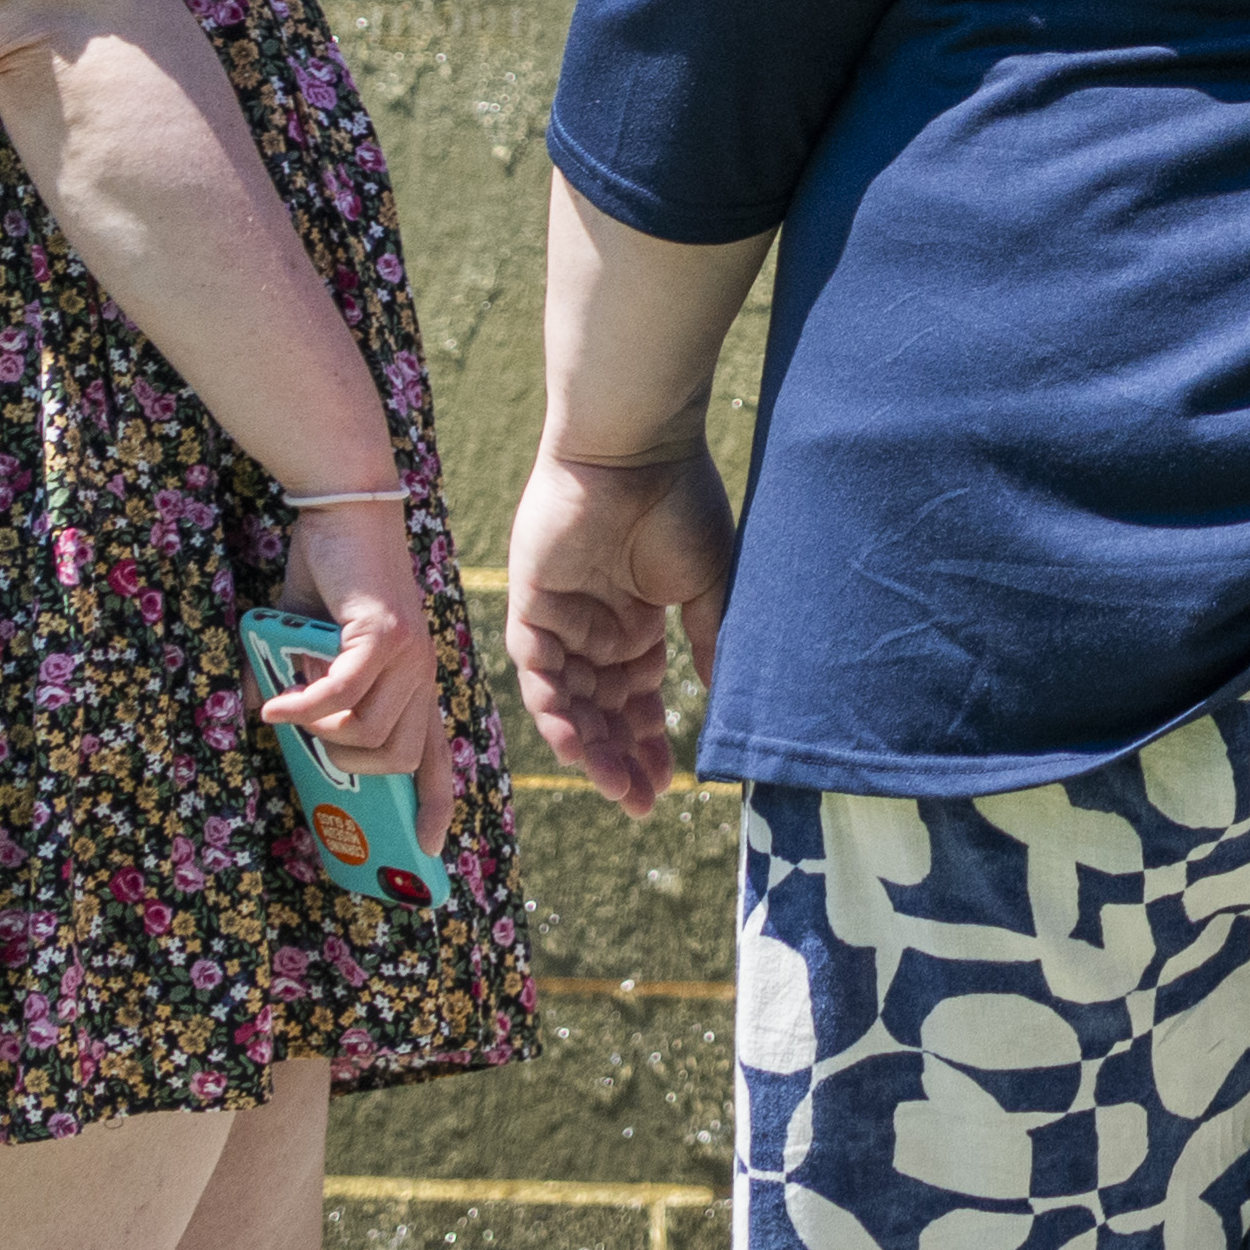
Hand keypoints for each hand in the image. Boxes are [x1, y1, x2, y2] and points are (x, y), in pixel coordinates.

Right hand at [270, 502, 442, 780]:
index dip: (434, 805)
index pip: (436, 757)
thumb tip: (254, 717)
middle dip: (347, 765)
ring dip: (322, 732)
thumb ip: (295, 685)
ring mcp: (409, 654)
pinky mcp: (385, 633)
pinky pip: (345, 693)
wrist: (344, 510)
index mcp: (414, 682)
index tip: (425, 848)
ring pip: (371, 732)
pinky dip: (305, 706)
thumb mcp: (311, 646)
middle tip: (309, 739)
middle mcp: (422, 673)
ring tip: (291, 708)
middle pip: (396, 758)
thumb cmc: (330, 577)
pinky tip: (275, 704)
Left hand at [506, 444, 734, 813]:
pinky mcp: (530, 602)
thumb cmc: (680, 504)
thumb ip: (707, 642)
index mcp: (638, 620)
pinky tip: (578, 741)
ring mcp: (562, 616)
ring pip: (567, 699)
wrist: (637, 447)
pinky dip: (554, 706)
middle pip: (601, 709)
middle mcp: (597, 625)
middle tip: (638, 802)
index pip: (637, 698)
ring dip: (587, 745)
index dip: (648, 741)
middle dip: (619, 756)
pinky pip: (535, 668)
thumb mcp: (708, 585)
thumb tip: (719, 701)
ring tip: (614, 786)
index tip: (667, 785)